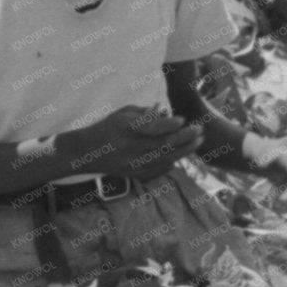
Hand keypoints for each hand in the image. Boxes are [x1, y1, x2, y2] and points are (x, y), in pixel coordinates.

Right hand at [70, 105, 202, 179]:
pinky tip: (182, 153)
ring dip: (184, 150)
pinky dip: (172, 160)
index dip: (168, 125)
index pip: (150, 128)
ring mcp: (131, 163)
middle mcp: (128, 147)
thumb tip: (168, 113)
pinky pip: (159, 168)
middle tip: (200, 130)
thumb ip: (147, 113)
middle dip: (185, 137)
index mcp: (124, 128)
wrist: (86, 152)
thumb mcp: (124, 112)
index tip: (183, 120)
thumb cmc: (109, 126)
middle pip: (162, 144)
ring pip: (164, 158)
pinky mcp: (134, 174)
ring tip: (198, 141)